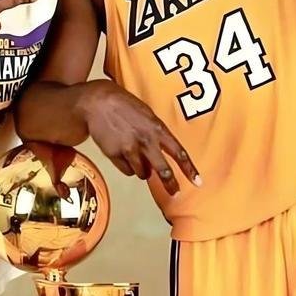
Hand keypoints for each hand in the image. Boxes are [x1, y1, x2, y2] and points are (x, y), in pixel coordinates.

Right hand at [79, 80, 201, 194]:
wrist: (97, 102)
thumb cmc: (123, 105)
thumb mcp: (146, 114)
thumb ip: (156, 133)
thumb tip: (161, 153)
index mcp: (157, 128)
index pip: (178, 152)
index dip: (189, 169)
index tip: (198, 182)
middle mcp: (146, 140)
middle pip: (163, 170)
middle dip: (170, 184)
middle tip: (174, 193)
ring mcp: (129, 148)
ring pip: (142, 173)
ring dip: (142, 170)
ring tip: (135, 157)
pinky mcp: (114, 154)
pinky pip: (126, 170)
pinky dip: (127, 166)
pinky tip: (122, 153)